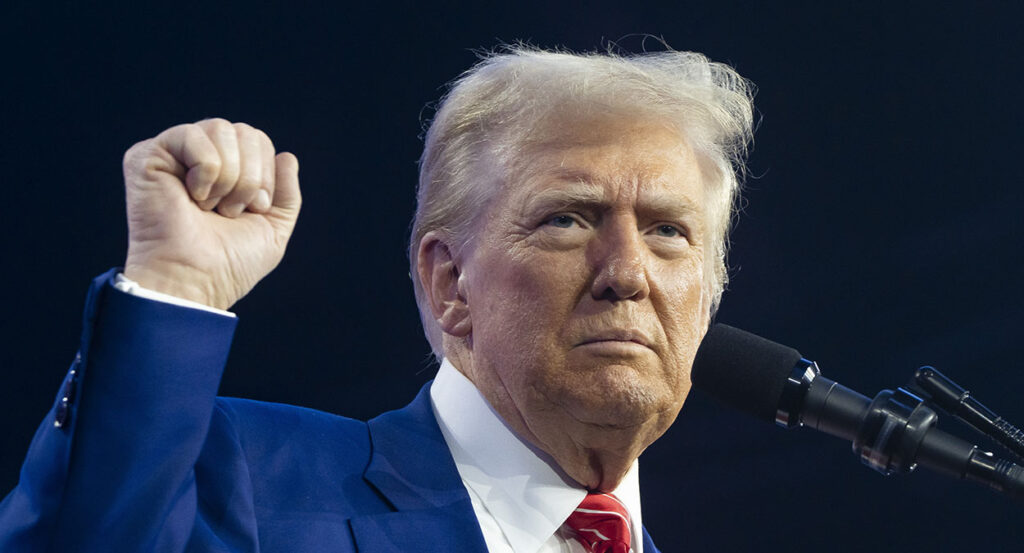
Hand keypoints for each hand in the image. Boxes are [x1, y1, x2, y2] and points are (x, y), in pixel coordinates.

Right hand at [122, 118, 300, 309]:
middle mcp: (199, 158)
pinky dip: (206, 169)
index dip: (266, 175)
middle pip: (246, 131)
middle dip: (251, 176)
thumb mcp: (274, 229)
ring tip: (211, 206)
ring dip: (230, 176)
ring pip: (222, 128)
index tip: (253, 210)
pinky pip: (191, 134)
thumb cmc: (229, 263)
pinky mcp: (147, 156)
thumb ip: (287, 194)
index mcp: (227, 172)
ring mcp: (173, 155)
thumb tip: (287, 156)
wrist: (196, 280)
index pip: (260, 141)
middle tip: (231, 211)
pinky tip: (192, 197)